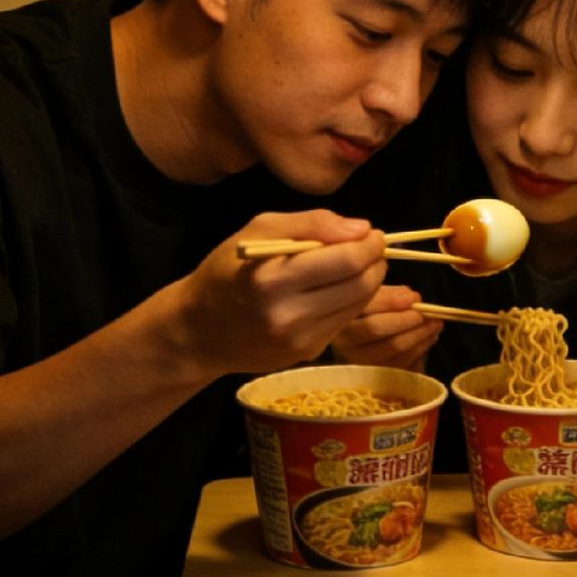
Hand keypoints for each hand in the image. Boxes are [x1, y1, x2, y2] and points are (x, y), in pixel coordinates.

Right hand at [169, 210, 388, 380]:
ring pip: (359, 306)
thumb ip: (313, 222)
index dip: (369, 244)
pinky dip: (351, 302)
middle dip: (376, 261)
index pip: (346, 260)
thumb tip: (361, 229)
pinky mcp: (306, 354)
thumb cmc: (228, 269)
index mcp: (274, 277)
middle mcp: (288, 315)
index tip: (371, 232)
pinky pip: (344, 322)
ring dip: (369, 281)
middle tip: (372, 247)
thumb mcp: (260, 228)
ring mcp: (299, 341)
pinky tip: (338, 288)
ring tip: (358, 264)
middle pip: (360, 285)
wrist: (200, 329)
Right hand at [330, 283, 441, 370]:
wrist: (363, 346)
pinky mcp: (377, 377)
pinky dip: (420, 348)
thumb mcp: (375, 299)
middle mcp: (345, 342)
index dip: (390, 302)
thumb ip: (389, 295)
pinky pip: (402, 363)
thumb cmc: (371, 316)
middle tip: (427, 313)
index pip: (364, 308)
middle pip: (376, 328)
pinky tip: (429, 337)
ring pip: (392, 347)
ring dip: (419, 334)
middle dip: (407, 319)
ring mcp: (359, 362)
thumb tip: (411, 297)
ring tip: (435, 324)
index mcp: (341, 316)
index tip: (413, 297)